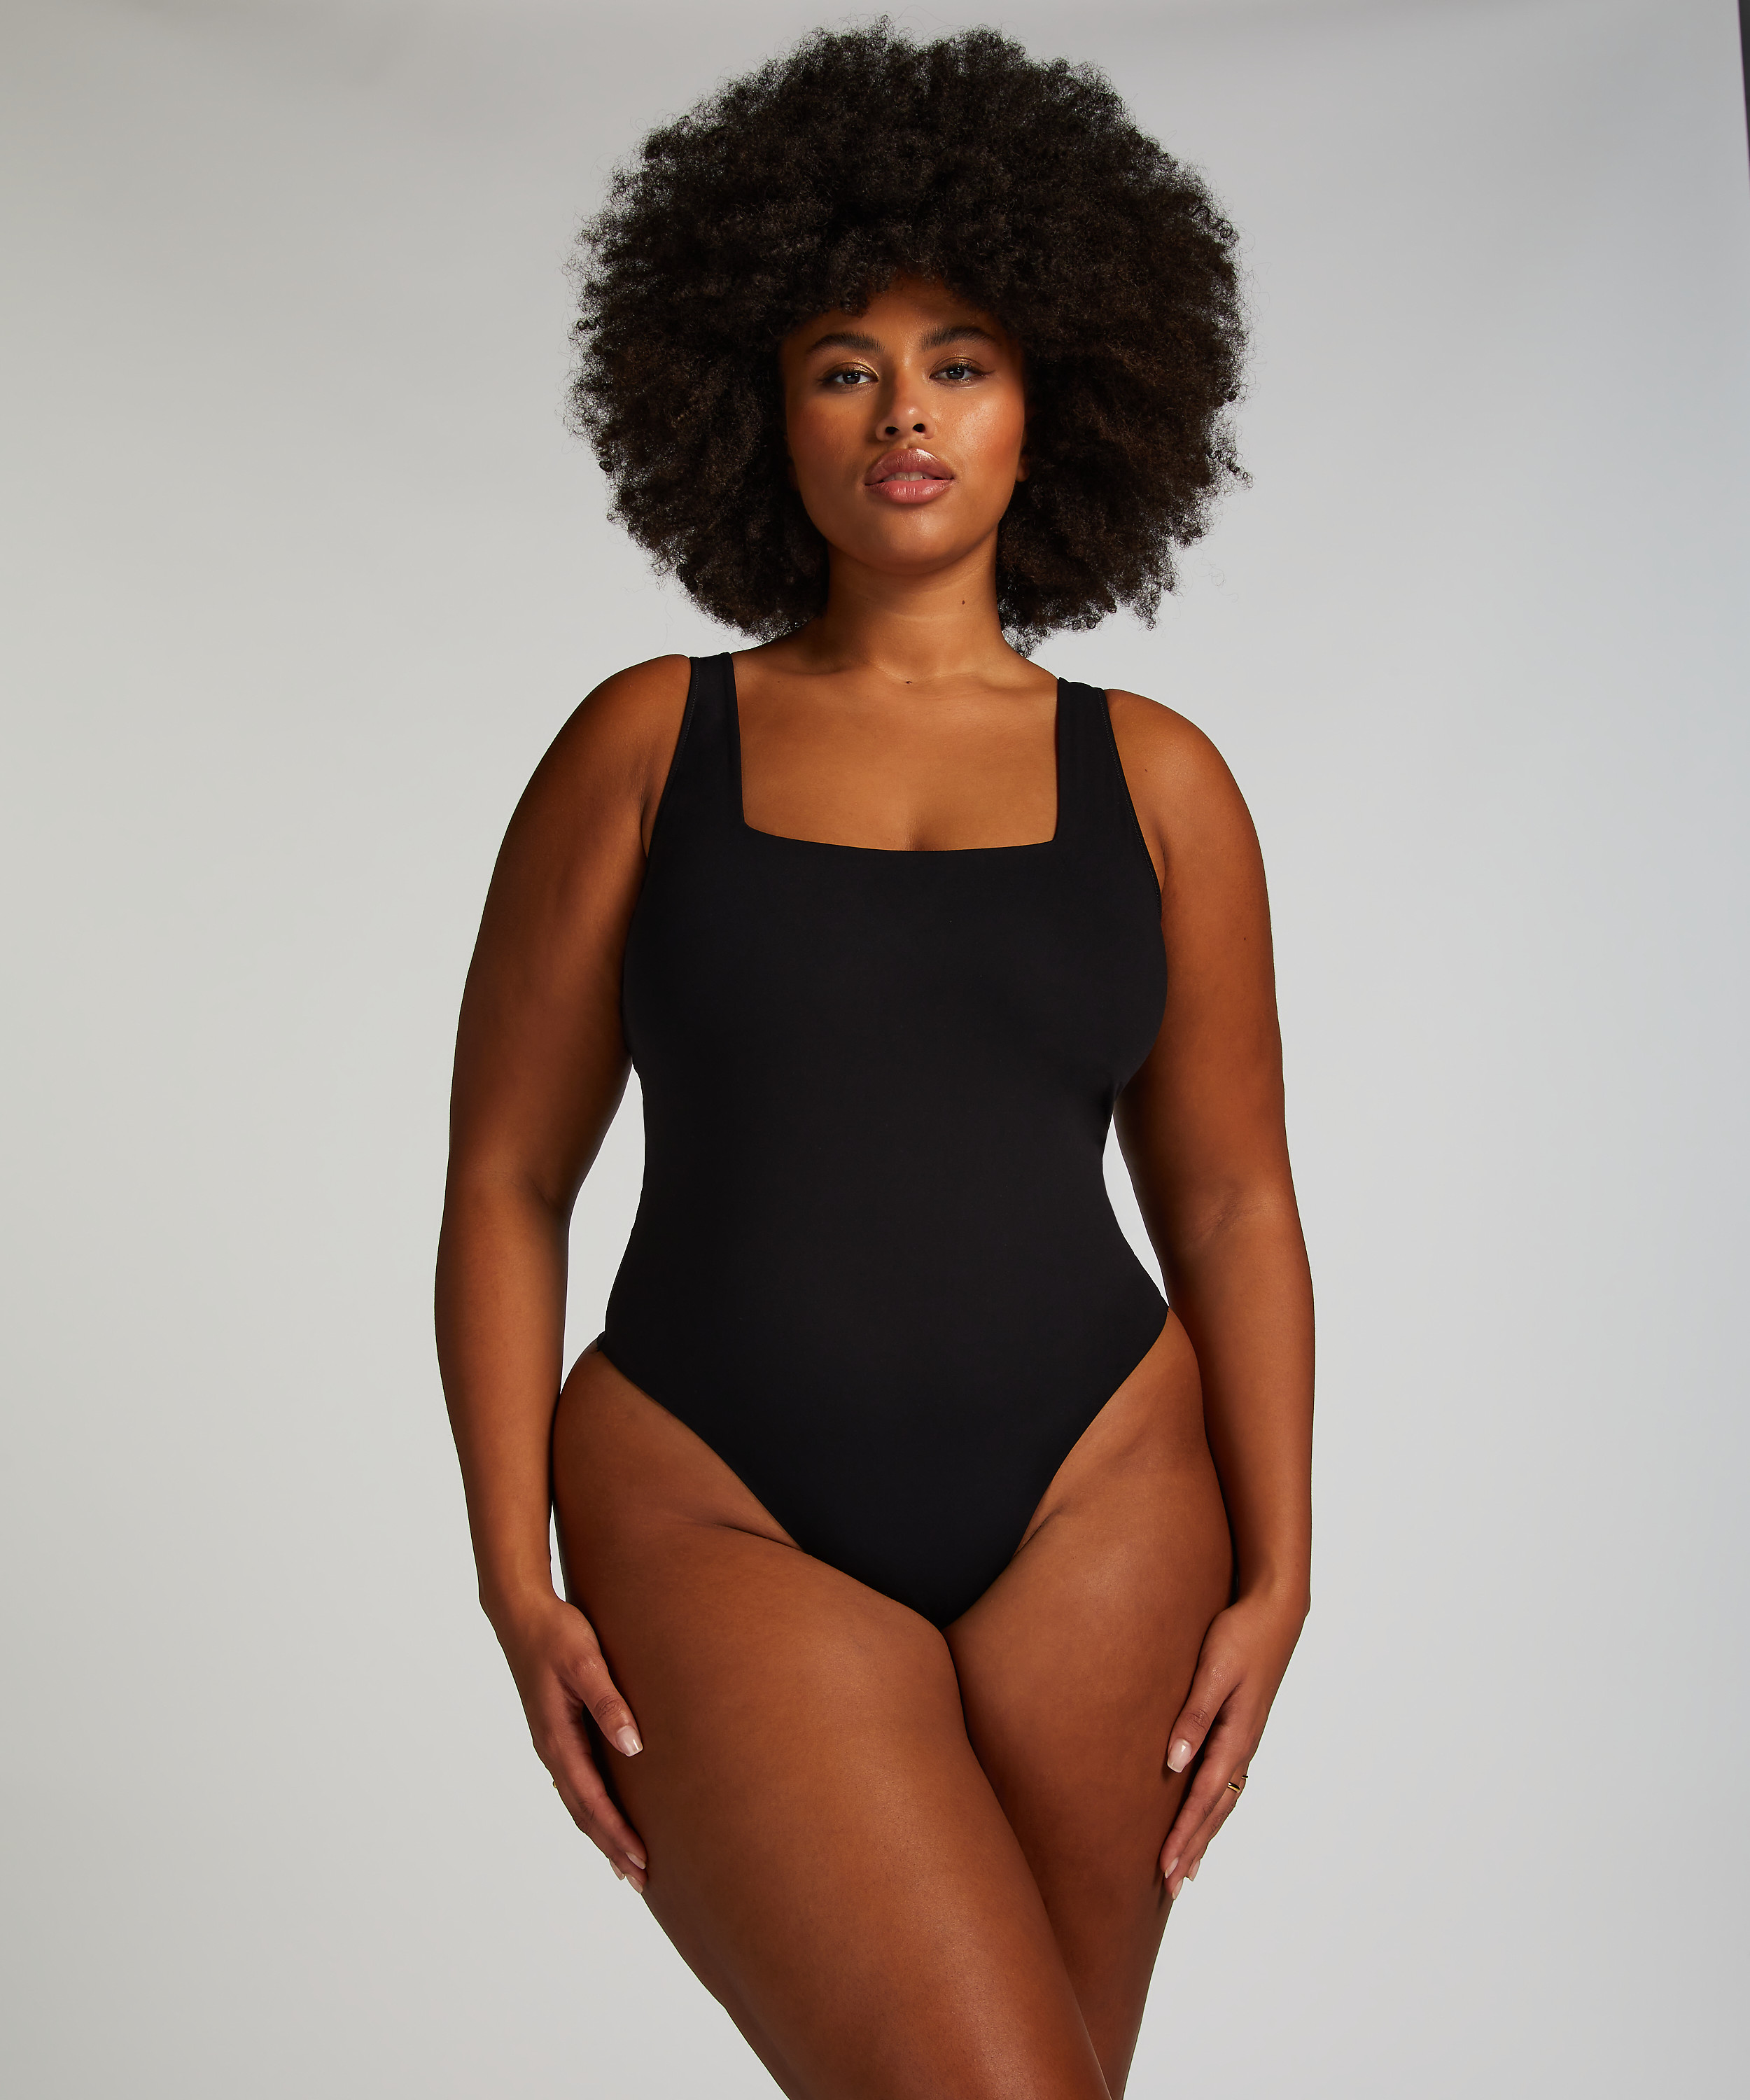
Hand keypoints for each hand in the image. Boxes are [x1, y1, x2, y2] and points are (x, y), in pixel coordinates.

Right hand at [495, 1591, 648, 1890]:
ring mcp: (551, 1742)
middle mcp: (552, 1748)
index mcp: (557, 1738)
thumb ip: (608, 1702)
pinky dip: (591, 1807)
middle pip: (582, 1812)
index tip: (641, 1861)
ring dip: (600, 1833)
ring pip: (577, 1801)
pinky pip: (575, 1782)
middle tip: (640, 1880)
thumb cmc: (555, 1632)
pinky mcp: (555, 1731)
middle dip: (611, 1847)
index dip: (617, 1833)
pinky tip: (603, 1815)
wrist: (520, 1611)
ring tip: (625, 1864)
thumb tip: (633, 1746)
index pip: (592, 1800)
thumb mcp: (585, 1662)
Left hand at [1159, 1589, 1304, 1900]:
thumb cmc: (1240, 1635)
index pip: (1204, 1799)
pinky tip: (1205, 1816)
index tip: (1165, 1868)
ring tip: (1187, 1869)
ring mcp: (1245, 1739)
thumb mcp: (1213, 1671)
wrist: (1275, 1611)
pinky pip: (1227, 1781)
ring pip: (1223, 1800)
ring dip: (1204, 1834)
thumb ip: (1194, 1716)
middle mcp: (1243, 1746)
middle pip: (1216, 1810)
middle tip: (1170, 1886)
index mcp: (1236, 1737)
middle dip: (1193, 1847)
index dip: (1184, 1836)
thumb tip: (1173, 1763)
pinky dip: (1214, 1808)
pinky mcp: (1242, 1728)